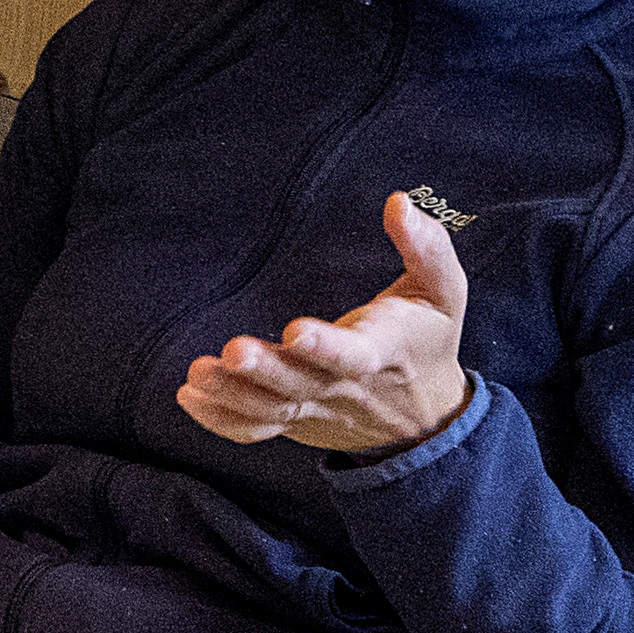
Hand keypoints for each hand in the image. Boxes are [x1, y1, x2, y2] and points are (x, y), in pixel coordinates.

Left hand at [178, 194, 472, 456]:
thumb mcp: (443, 292)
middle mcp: (344, 387)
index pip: (353, 355)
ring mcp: (316, 409)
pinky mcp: (295, 422)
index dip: (325, 346)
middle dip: (265, 371)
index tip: (294, 330)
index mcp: (381, 352)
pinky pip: (256, 429)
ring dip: (232, 394)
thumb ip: (426, 246)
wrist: (429, 419)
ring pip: (271, 410)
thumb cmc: (428, 340)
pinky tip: (190, 397)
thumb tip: (399, 202)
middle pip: (300, 385)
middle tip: (232, 352)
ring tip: (197, 373)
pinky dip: (222, 420)